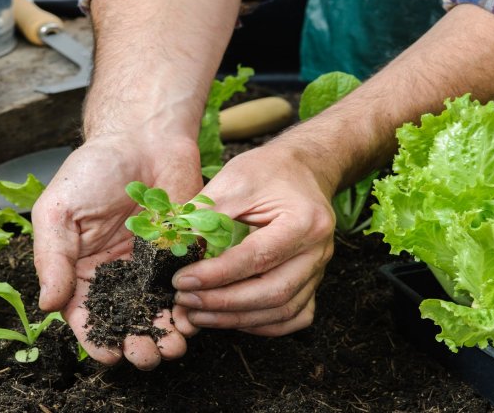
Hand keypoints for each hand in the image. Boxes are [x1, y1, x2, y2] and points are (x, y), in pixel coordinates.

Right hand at [31, 132, 201, 368]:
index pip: (85, 317)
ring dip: (165, 335)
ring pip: (157, 313)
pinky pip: (186, 289)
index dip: (96, 341)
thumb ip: (52, 258)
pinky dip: (191, 308)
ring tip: (174, 347)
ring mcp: (150, 268)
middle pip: (125, 323)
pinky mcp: (181, 256)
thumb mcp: (59, 211)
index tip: (110, 356)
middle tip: (148, 357)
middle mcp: (116, 276)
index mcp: (81, 270)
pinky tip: (195, 318)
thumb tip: (46, 305)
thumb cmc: (93, 169)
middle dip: (136, 345)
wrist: (144, 136)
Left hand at [172, 143, 334, 335]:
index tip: (181, 281)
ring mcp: (319, 270)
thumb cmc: (268, 171)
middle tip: (185, 302)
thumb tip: (173, 250)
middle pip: (274, 293)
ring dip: (236, 319)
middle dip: (224, 304)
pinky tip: (230, 318)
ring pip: (283, 312)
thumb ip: (205, 216)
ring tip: (197, 314)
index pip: (257, 257)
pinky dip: (262, 324)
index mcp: (304, 221)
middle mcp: (318, 251)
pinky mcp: (313, 282)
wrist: (302, 170)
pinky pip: (293, 316)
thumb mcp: (234, 180)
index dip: (216, 275)